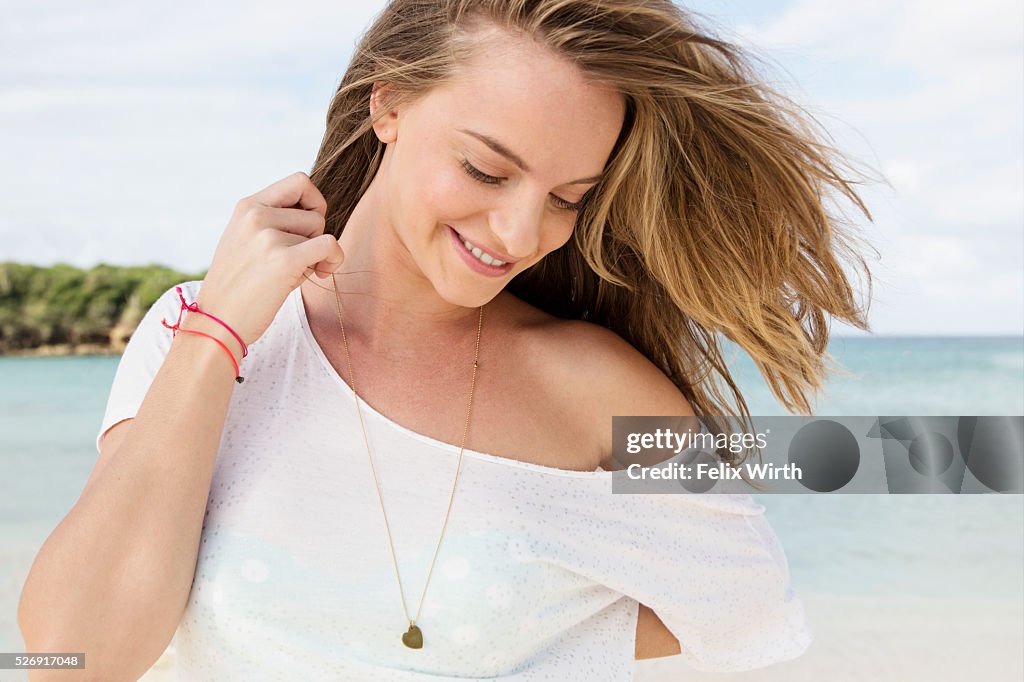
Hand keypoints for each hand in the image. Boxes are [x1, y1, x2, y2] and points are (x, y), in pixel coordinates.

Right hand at [193, 171, 344, 346]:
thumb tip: (317, 213)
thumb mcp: (246, 240)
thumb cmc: (238, 286)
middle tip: (296, 259)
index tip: (308, 228)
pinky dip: (334, 260)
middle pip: (315, 211)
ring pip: (321, 231)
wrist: (217, 321)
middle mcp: (256, 215)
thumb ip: (273, 221)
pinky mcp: (284, 259)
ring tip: (291, 272)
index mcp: (247, 206)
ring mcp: (268, 236)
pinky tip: (320, 273)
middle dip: (314, 237)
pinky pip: (330, 246)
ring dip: (316, 254)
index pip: (299, 181)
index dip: (314, 202)